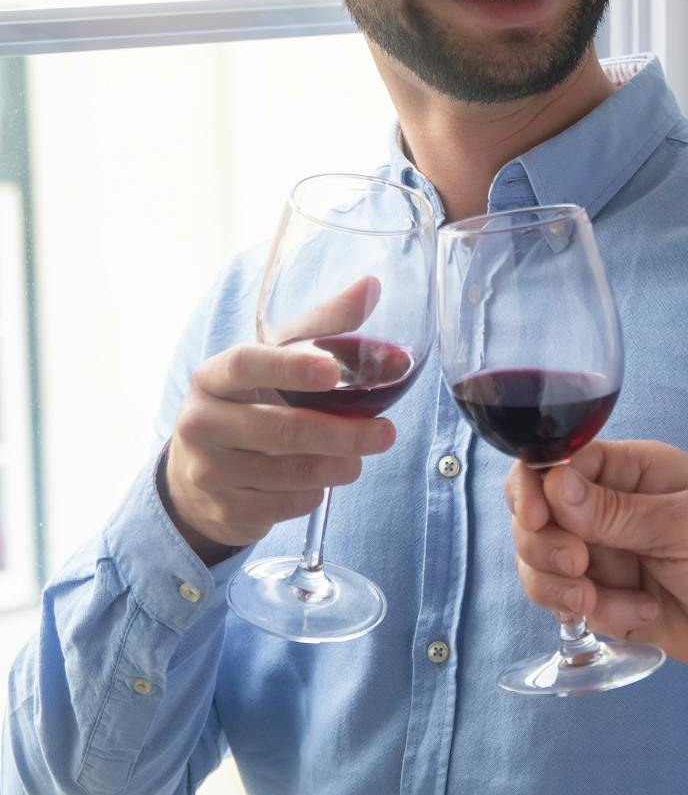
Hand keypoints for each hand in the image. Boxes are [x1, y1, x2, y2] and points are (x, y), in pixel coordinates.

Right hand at [162, 342, 394, 562]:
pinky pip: (287, 504)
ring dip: (338, 466)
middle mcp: (201, 422)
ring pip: (291, 473)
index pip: (247, 365)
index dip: (290, 367)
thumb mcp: (275, 361)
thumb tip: (371, 286)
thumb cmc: (249, 402)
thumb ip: (322, 326)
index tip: (333, 371)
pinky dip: (315, 493)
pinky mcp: (225, 508)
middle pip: (282, 429)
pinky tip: (321, 480)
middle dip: (344, 434)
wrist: (196, 473)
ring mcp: (208, 470)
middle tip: (385, 433)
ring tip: (359, 457)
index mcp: (212, 377)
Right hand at [507, 440, 687, 675]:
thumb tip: (553, 483)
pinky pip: (568, 602)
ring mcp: (608, 554)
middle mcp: (611, 507)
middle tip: (579, 568)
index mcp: (634, 471)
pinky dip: (594, 614)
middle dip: (544, 545)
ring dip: (561, 586)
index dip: (534, 489)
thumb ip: (615, 510)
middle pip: (536, 514)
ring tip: (598, 603)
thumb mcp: (685, 526)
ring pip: (543, 562)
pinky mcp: (608, 598)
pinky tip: (641, 617)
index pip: (558, 463)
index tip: (536, 520)